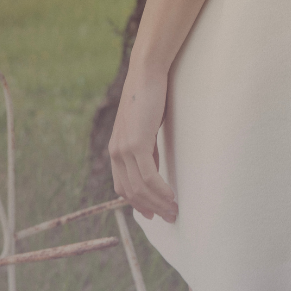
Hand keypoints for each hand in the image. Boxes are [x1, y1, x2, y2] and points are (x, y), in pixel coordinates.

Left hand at [108, 59, 177, 222]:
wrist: (146, 73)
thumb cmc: (150, 97)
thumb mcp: (146, 128)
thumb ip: (146, 149)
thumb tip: (153, 170)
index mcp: (116, 150)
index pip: (123, 186)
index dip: (138, 203)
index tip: (154, 212)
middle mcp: (116, 152)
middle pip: (131, 192)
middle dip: (151, 208)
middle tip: (170, 216)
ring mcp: (124, 149)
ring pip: (140, 188)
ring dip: (159, 203)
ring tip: (175, 210)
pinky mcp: (136, 144)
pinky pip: (148, 177)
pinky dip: (160, 190)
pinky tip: (172, 196)